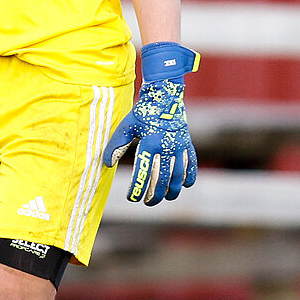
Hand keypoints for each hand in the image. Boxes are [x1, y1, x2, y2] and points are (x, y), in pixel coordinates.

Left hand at [101, 41, 198, 205]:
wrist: (165, 96)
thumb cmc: (142, 114)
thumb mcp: (126, 127)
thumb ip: (115, 146)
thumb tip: (107, 164)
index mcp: (149, 143)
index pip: (143, 172)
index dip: (138, 188)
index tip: (132, 198)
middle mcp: (166, 146)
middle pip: (162, 179)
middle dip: (155, 195)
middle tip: (147, 202)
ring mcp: (179, 146)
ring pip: (179, 175)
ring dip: (173, 190)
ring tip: (166, 198)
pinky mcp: (188, 144)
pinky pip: (192, 164)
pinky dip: (190, 177)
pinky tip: (184, 185)